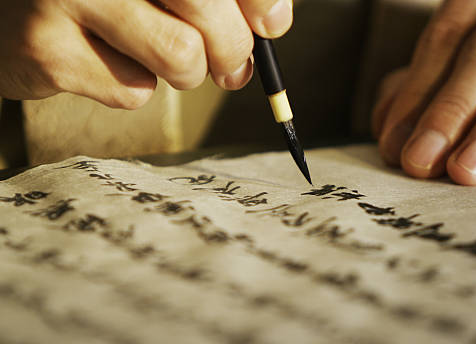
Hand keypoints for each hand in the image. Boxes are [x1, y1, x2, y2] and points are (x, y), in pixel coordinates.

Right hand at [0, 0, 292, 108]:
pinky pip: (134, 92)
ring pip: (181, 57)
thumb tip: (274, 20)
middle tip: (231, 65)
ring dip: (187, 72)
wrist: (8, 7)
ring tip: (164, 56)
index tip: (270, 25)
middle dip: (233, 50)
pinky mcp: (47, 49)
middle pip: (208, 10)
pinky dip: (135, 87)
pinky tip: (107, 61)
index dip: (261, 0)